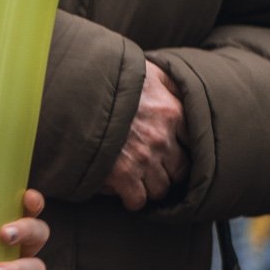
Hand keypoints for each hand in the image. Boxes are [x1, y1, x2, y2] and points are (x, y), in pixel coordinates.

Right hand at [101, 61, 187, 210]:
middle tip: (153, 170)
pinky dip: (132, 199)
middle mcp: (162, 139)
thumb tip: (182, 84)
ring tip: (138, 182)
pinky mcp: (122, 175)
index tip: (172, 151)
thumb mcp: (146, 69)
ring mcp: (143, 158)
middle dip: (168, 172)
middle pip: (180, 171)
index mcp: (172, 113)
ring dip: (150, 187)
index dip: (182, 149)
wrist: (75, 91)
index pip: (194, 143)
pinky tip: (124, 191)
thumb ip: (168, 79)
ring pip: (161, 189)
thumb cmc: (108, 78)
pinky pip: (137, 200)